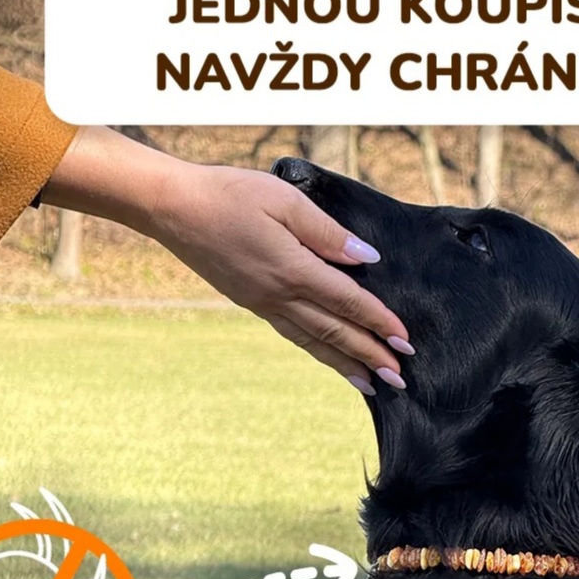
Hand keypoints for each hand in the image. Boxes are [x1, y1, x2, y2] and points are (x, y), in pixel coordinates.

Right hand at [43, 127, 410, 392]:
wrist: (172, 208)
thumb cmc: (229, 194)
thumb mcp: (283, 199)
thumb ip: (327, 232)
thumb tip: (365, 258)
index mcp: (292, 268)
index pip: (347, 302)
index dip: (380, 322)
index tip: (406, 342)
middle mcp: (279, 295)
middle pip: (334, 332)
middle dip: (370, 356)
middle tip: (400, 380)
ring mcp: (263, 303)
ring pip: (313, 341)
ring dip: (346, 364)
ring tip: (373, 384)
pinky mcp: (252, 302)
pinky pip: (293, 335)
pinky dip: (318, 351)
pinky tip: (330, 357)